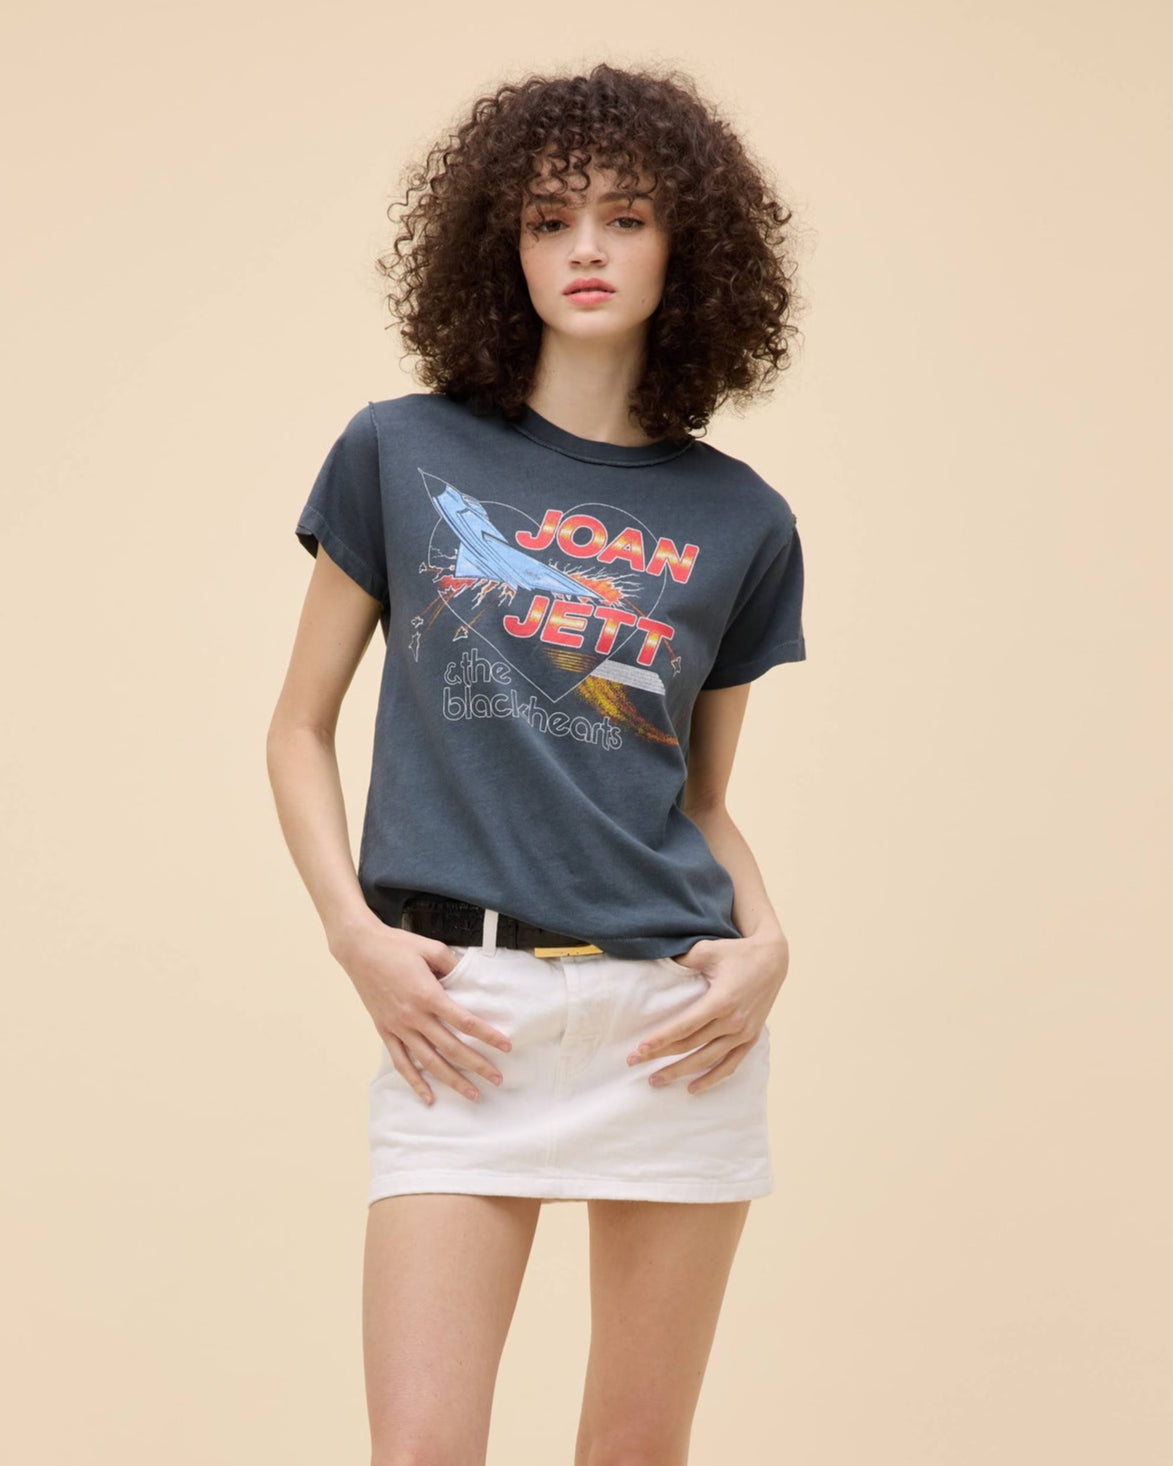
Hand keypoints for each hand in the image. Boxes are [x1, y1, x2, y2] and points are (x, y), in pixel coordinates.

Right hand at [330, 916, 511, 1105]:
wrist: (359, 949)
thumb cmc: (396, 946)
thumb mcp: (430, 947)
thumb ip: (453, 963)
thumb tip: (470, 974)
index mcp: (429, 995)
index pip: (465, 1022)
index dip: (488, 1036)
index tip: (506, 1046)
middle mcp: (414, 1017)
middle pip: (451, 1048)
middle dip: (477, 1066)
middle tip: (497, 1079)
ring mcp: (398, 1027)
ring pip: (429, 1062)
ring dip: (452, 1080)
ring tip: (471, 1094)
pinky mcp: (385, 1031)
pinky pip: (401, 1062)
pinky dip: (415, 1082)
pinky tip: (428, 1097)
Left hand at [627, 932, 788, 1094]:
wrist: (773, 959)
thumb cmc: (737, 952)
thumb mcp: (708, 949)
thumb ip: (683, 959)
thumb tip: (657, 962)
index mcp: (721, 1001)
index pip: (684, 1027)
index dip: (660, 1040)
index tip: (639, 1050)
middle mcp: (733, 1021)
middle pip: (690, 1045)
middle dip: (660, 1056)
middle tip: (634, 1062)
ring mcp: (743, 1033)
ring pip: (707, 1060)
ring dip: (680, 1072)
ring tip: (655, 1080)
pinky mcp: (750, 1038)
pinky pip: (730, 1064)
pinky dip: (712, 1078)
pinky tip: (692, 1088)